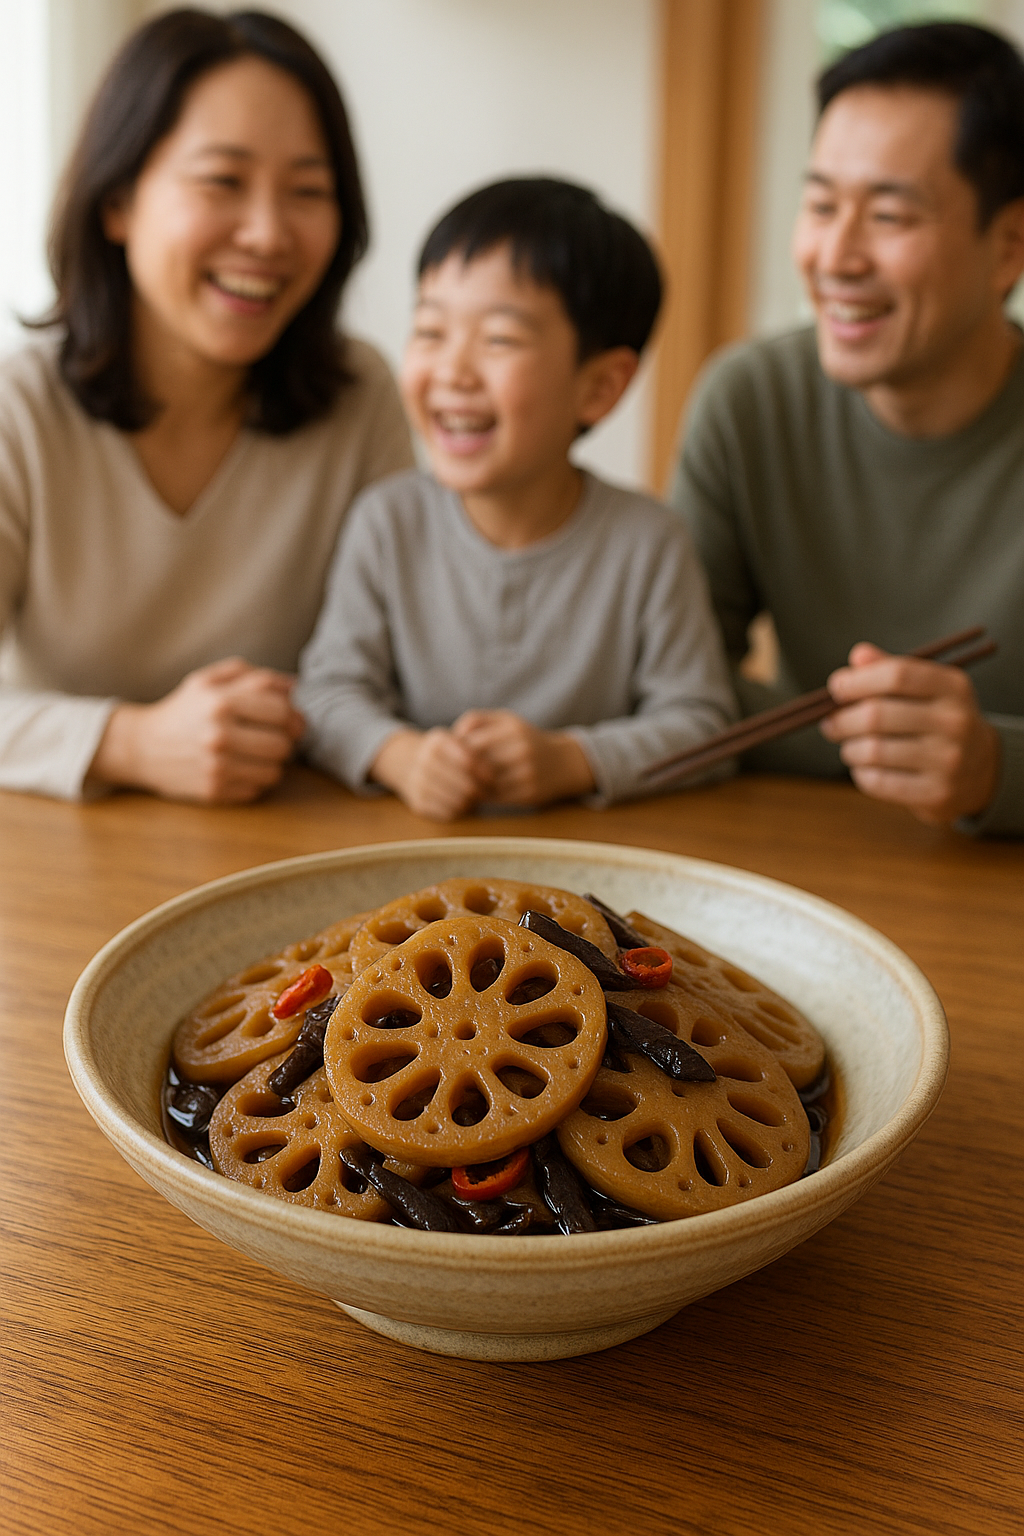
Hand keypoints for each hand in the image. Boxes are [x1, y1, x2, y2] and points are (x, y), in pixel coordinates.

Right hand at [89, 658, 304, 803]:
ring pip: (275, 771)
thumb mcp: (208, 681)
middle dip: (283, 739)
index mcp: (220, 702)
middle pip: (284, 743)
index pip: (282, 709)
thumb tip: (294, 686)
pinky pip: (258, 789)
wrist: (142, 747)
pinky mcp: (215, 791)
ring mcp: (217, 767)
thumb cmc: (183, 710)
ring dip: (271, 762)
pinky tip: (238, 768)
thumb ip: (252, 676)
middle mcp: (219, 735)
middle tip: (271, 736)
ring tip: (254, 753)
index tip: (286, 717)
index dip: (291, 714)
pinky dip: (254, 780)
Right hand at [371, 727, 489, 820]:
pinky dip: (460, 810)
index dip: (485, 772)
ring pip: (459, 801)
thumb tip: (495, 774)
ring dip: (472, 802)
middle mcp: (424, 761)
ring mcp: (419, 783)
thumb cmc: (444, 753)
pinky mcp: (418, 803)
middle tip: (488, 791)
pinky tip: (462, 802)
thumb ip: (476, 750)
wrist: (407, 762)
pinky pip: (449, 813)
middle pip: (466, 785)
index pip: (469, 761)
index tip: (493, 777)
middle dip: (481, 790)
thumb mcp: (455, 740)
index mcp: (437, 742)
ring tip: (476, 796)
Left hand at [451, 710, 594, 807]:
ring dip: (470, 786)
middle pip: (477, 765)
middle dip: (461, 772)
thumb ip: (476, 720)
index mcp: (512, 729)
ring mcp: (527, 773)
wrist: (563, 762)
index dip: (455, 753)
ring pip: (485, 784)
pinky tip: (478, 792)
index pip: (471, 744)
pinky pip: (497, 798)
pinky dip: (483, 796)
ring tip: (462, 784)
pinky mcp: (530, 793)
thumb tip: (451, 735)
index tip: (449, 757)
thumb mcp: (505, 721)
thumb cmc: (524, 739)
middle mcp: (522, 750)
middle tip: (450, 775)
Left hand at [820, 642, 1000, 824]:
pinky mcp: (937, 793)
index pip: (896, 675)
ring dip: (849, 749)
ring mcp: (948, 760)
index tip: (837, 687)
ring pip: (872, 751)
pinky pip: (878, 782)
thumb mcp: (926, 689)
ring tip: (850, 747)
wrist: (979, 770)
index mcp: (952, 687)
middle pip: (876, 715)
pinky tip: (865, 768)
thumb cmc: (937, 721)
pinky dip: (861, 773)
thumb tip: (858, 656)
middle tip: (831, 723)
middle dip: (842, 719)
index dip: (857, 680)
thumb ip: (890, 668)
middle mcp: (955, 721)